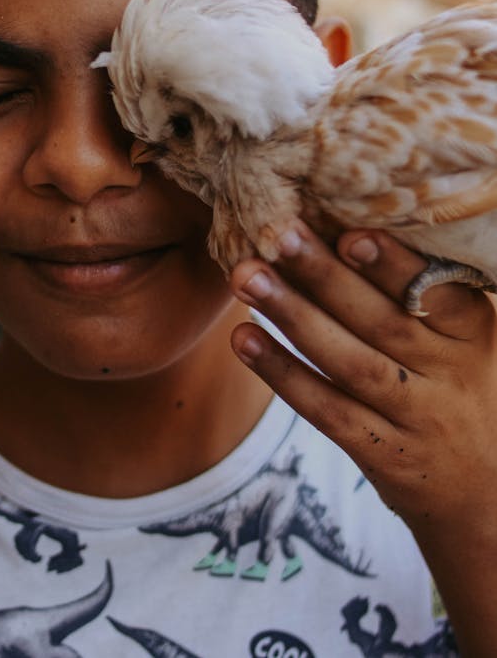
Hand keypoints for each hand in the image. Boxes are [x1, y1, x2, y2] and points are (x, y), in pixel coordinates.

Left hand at [229, 221, 496, 655]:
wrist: (486, 493)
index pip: (440, 295)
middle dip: (324, 276)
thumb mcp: (460, 339)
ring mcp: (416, 420)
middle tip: (277, 235)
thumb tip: (333, 224)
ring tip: (246, 277)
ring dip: (292, 316)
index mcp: (471, 334)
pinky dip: (282, 374)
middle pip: (381, 323)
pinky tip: (244, 340)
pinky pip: (327, 411)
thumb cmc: (454, 385)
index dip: (394, 265)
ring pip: (348, 364)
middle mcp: (449, 376)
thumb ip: (416, 291)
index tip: (350, 234)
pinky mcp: (383, 456)